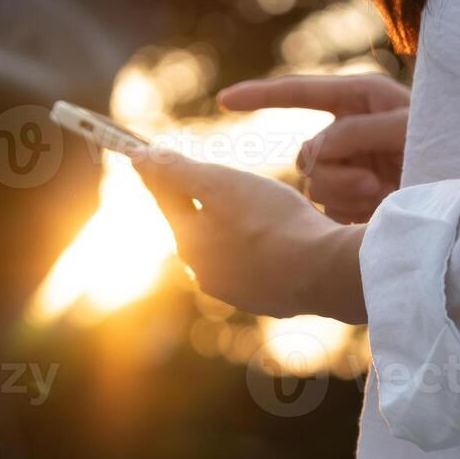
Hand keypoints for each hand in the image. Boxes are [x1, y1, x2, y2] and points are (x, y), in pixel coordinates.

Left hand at [132, 149, 365, 323]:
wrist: (322, 271)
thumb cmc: (270, 220)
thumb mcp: (219, 183)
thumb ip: (175, 171)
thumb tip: (137, 157)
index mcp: (189, 242)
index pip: (167, 199)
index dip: (162, 173)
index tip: (154, 156)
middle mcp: (204, 273)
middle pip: (197, 228)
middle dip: (205, 205)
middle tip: (220, 183)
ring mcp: (235, 293)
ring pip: (227, 250)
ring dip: (234, 231)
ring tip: (259, 213)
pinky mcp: (266, 302)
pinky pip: (256, 270)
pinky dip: (262, 253)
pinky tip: (282, 243)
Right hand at [218, 73, 408, 222]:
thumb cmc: (448, 149)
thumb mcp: (406, 129)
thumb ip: (355, 132)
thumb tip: (315, 155)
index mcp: (358, 100)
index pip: (299, 93)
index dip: (261, 96)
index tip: (225, 101)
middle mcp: (349, 133)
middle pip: (308, 153)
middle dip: (334, 170)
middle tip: (373, 185)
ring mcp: (351, 168)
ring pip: (314, 185)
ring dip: (346, 194)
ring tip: (383, 198)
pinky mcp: (353, 200)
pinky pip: (327, 208)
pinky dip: (350, 213)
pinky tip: (379, 212)